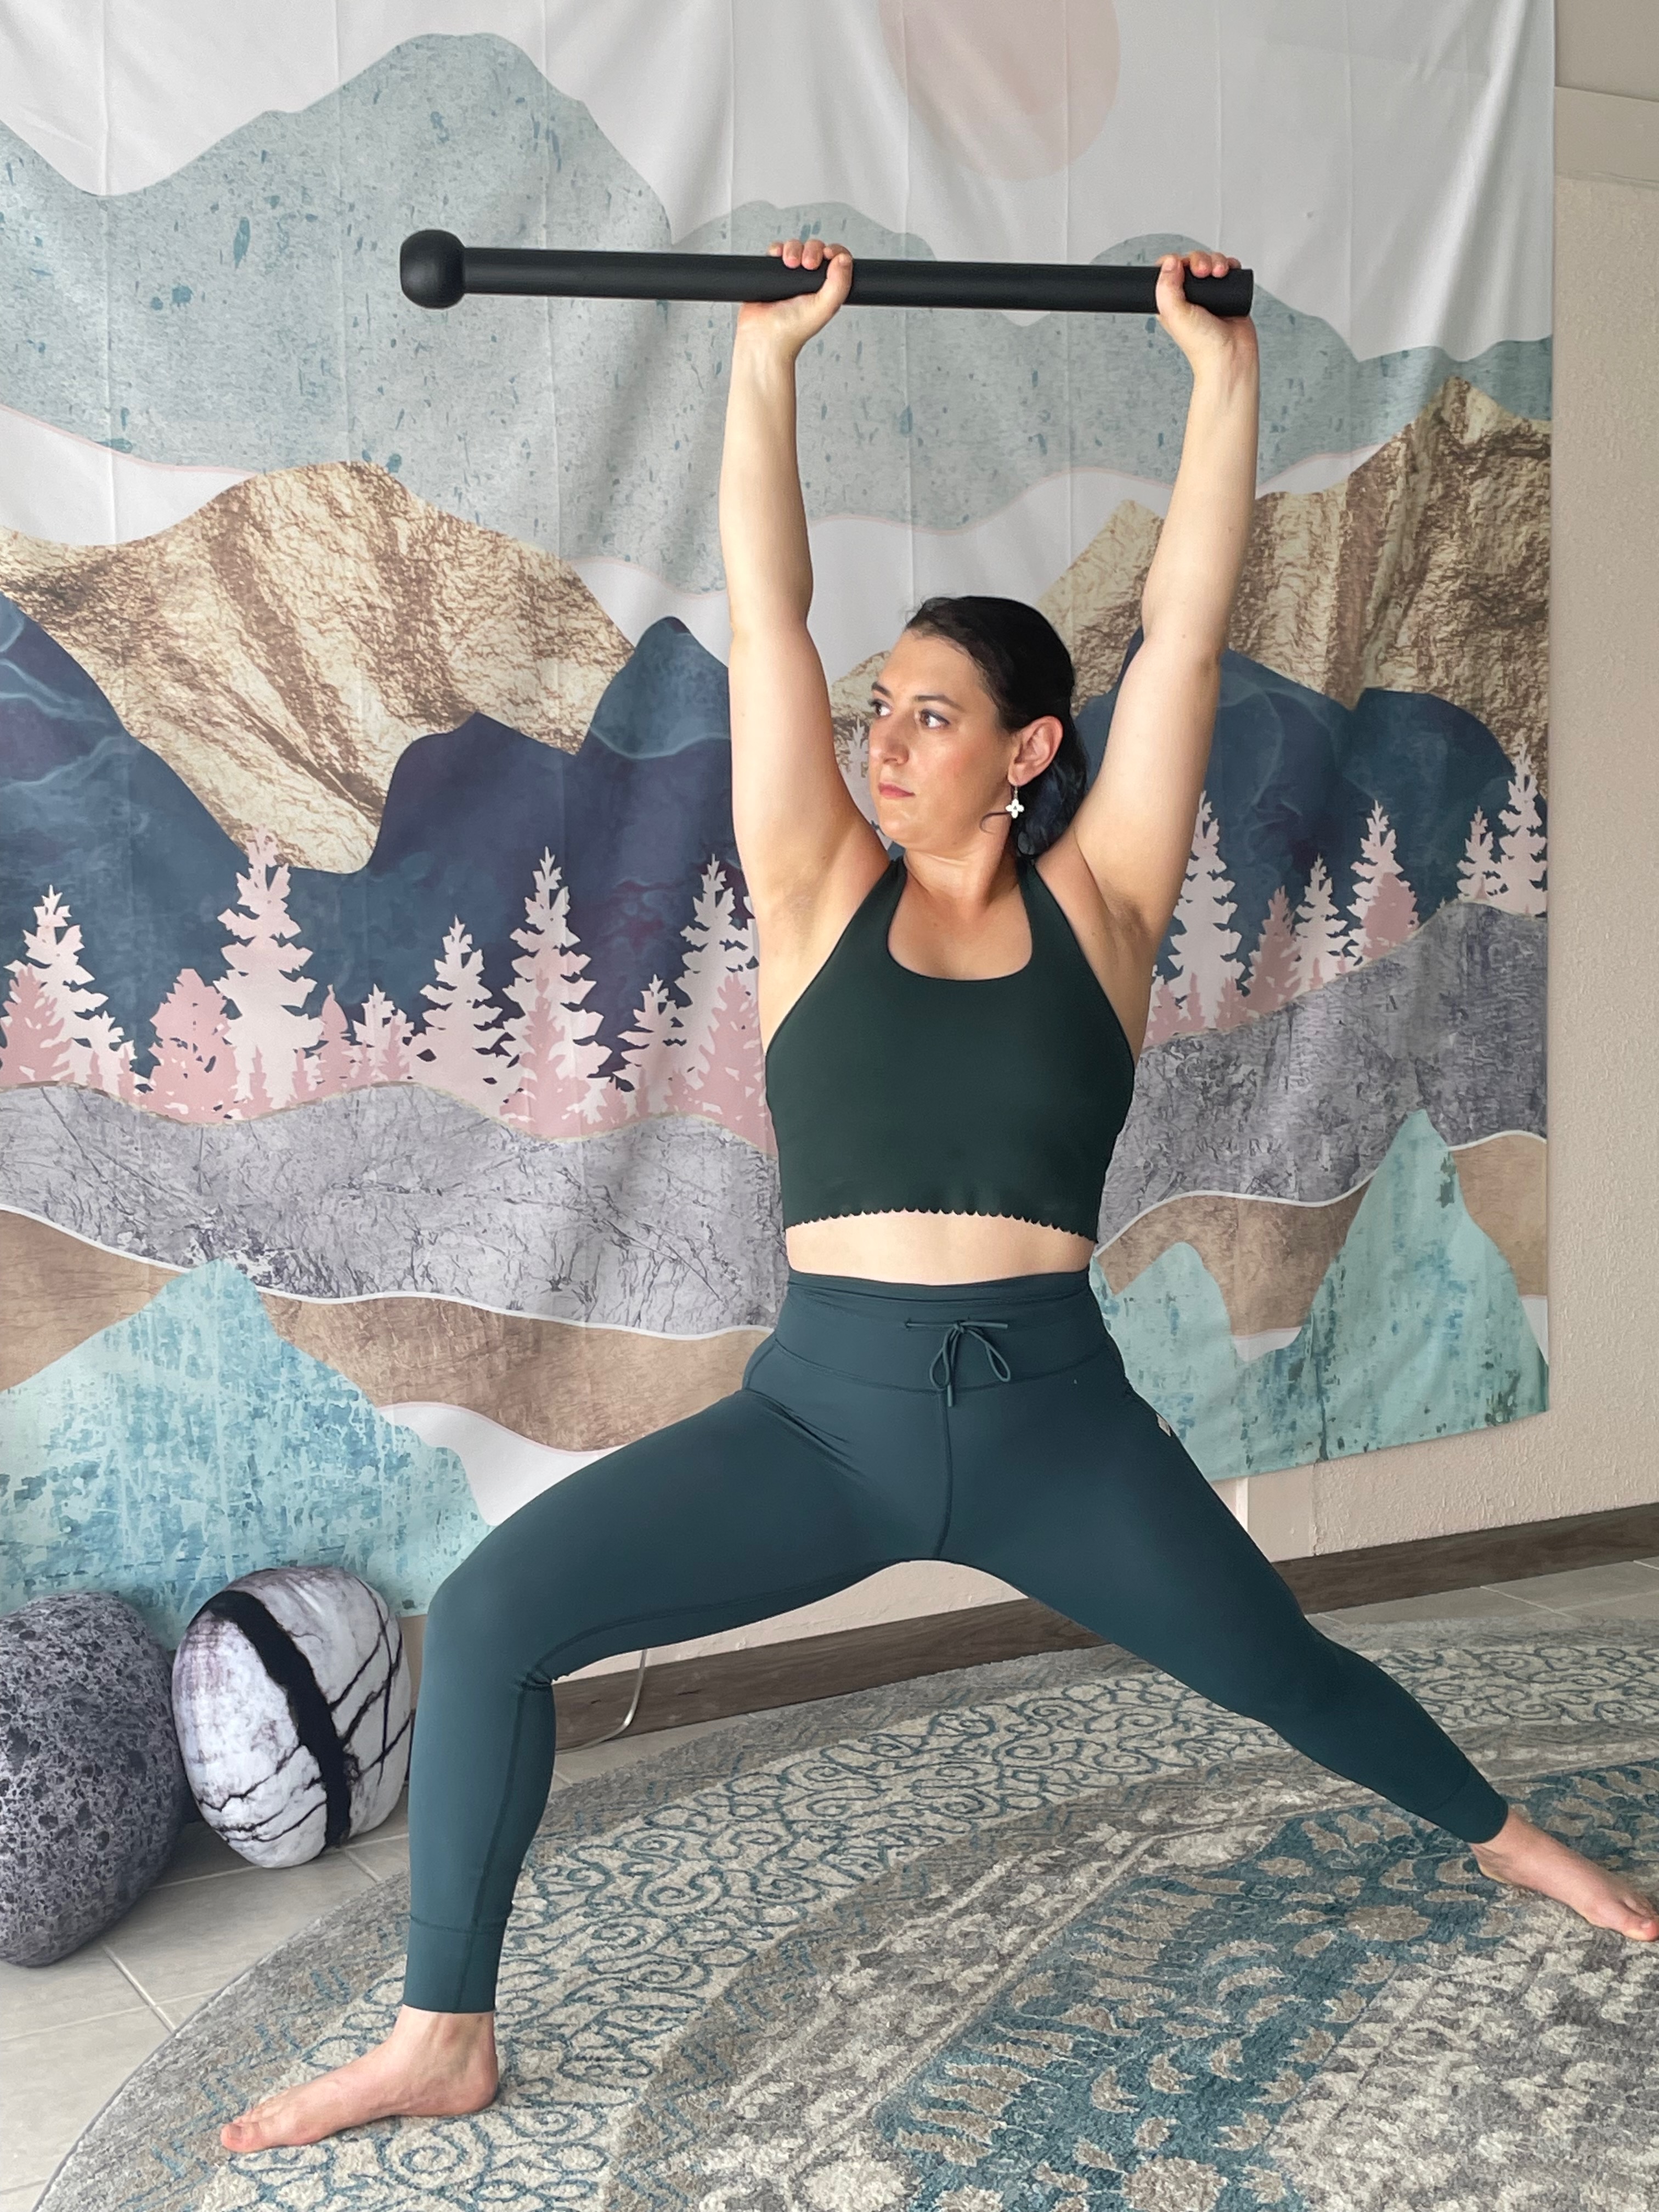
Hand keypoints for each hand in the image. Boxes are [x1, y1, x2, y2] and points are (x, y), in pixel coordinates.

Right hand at [735, 236, 853, 358]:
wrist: (764, 337)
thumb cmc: (792, 330)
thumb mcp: (825, 308)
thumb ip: (839, 285)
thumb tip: (844, 258)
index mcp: (825, 288)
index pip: (835, 259)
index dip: (833, 252)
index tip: (828, 256)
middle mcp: (808, 280)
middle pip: (815, 248)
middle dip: (812, 250)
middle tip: (807, 264)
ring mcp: (789, 276)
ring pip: (795, 247)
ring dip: (793, 248)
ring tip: (789, 263)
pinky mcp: (770, 273)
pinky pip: (775, 251)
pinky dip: (776, 249)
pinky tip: (776, 257)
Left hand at [1155, 249, 1257, 380]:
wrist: (1230, 356)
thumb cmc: (1202, 345)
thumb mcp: (1175, 315)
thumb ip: (1166, 288)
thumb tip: (1170, 262)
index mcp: (1171, 301)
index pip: (1168, 269)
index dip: (1175, 261)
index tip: (1182, 267)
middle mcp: (1190, 296)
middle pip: (1191, 261)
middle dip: (1199, 259)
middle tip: (1203, 272)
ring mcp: (1210, 293)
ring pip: (1210, 262)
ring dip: (1216, 260)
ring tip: (1220, 273)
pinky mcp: (1228, 293)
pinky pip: (1229, 268)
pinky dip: (1230, 264)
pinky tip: (1229, 272)